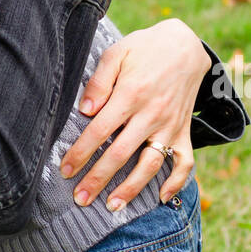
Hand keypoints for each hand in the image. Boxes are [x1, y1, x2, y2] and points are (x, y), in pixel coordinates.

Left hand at [59, 18, 211, 208]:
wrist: (185, 45)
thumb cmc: (144, 48)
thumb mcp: (118, 53)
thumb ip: (99, 81)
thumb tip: (85, 111)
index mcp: (131, 94)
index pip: (100, 131)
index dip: (81, 152)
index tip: (65, 169)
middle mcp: (152, 114)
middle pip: (121, 154)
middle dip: (98, 178)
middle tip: (79, 197)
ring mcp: (170, 125)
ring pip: (151, 164)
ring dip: (131, 189)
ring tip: (112, 206)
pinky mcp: (184, 131)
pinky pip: (185, 161)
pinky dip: (176, 182)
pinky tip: (161, 198)